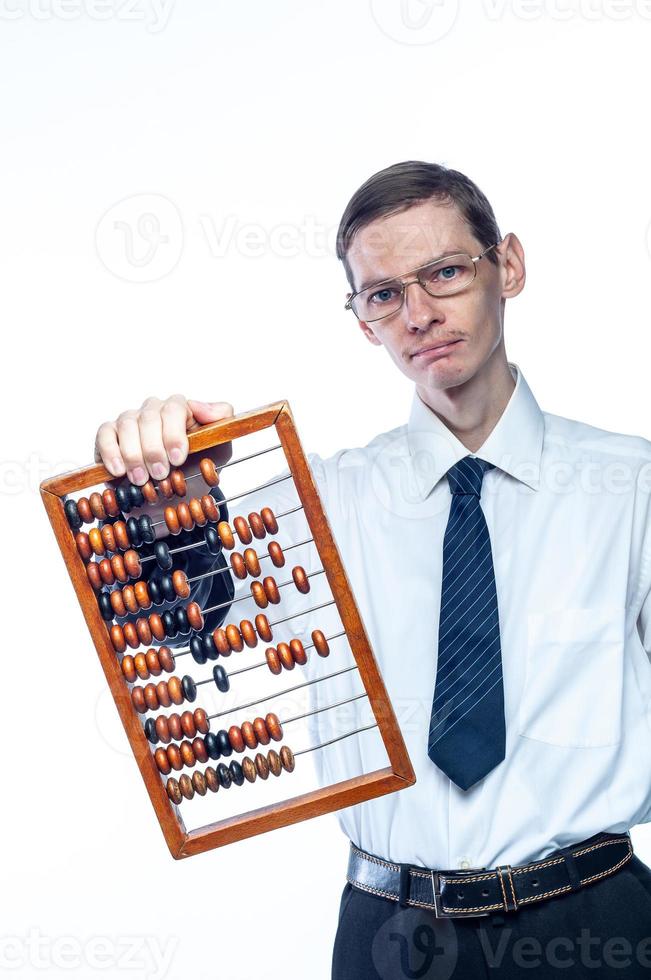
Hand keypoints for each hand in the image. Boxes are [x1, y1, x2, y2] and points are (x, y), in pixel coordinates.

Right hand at [94, 394, 234, 483]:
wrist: (178, 487)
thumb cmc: (198, 463)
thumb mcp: (220, 444)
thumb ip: (220, 419)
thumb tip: (198, 406)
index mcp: (179, 408)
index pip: (174, 408)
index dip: (174, 434)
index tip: (178, 459)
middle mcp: (152, 409)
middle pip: (148, 418)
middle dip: (154, 449)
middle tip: (160, 474)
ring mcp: (130, 420)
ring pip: (126, 425)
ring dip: (133, 454)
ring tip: (141, 478)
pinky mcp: (109, 434)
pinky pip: (104, 434)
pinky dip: (110, 452)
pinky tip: (119, 470)